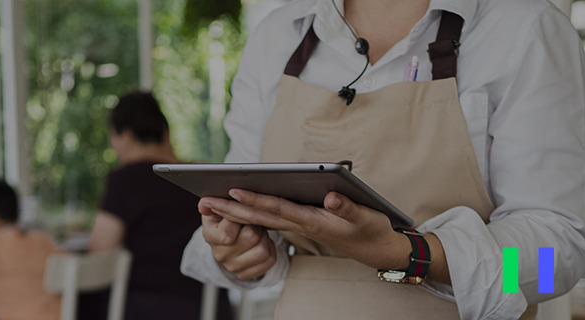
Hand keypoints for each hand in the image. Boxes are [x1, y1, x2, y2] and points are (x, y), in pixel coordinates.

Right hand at [198, 201, 276, 279]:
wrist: (228, 236)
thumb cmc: (225, 218)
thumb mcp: (218, 208)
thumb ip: (213, 204)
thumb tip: (204, 204)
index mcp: (210, 236)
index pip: (227, 234)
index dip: (239, 218)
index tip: (242, 210)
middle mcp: (220, 255)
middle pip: (251, 237)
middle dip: (256, 224)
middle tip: (254, 220)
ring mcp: (233, 267)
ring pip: (263, 251)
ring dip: (265, 237)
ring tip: (258, 231)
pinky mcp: (246, 274)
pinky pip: (270, 260)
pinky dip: (271, 249)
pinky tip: (262, 242)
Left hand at [202, 189, 409, 270]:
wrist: (379, 250)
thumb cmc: (371, 230)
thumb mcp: (365, 217)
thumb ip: (346, 207)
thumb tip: (330, 196)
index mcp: (312, 221)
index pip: (276, 208)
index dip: (254, 199)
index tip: (231, 190)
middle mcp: (301, 224)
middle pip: (260, 216)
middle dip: (232, 208)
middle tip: (205, 200)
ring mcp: (300, 225)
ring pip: (263, 218)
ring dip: (237, 211)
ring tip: (214, 201)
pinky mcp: (303, 224)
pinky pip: (272, 219)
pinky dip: (254, 212)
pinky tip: (241, 205)